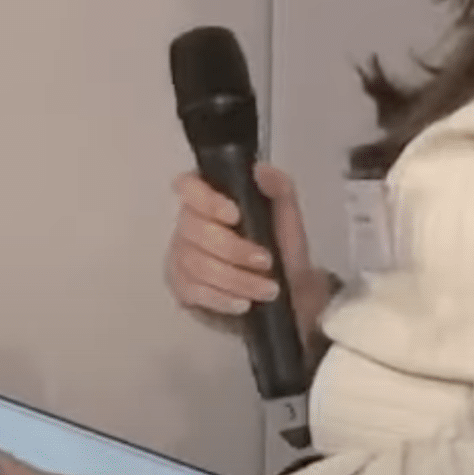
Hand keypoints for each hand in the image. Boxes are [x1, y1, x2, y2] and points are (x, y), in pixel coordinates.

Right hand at [164, 163, 324, 328]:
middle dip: (233, 249)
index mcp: (210, 199)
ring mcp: (181, 258)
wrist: (292, 295)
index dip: (206, 200)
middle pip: (193, 230)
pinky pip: (194, 292)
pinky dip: (223, 299)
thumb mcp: (288, 217)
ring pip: (196, 265)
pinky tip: (243, 303)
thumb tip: (260, 171)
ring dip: (236, 279)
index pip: (188, 186)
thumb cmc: (284, 251)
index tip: (235, 215)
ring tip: (267, 290)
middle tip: (266, 261)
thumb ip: (278, 188)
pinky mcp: (182, 289)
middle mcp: (188, 225)